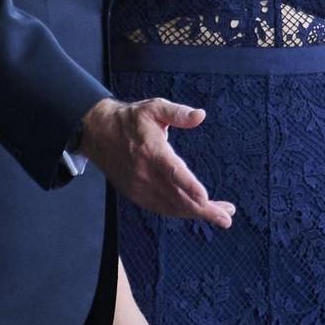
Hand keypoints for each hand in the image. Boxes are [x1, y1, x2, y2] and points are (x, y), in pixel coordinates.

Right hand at [79, 97, 235, 227]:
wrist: (98, 133)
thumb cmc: (131, 120)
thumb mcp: (154, 108)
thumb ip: (178, 113)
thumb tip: (200, 115)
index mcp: (151, 150)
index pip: (172, 171)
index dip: (189, 186)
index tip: (205, 198)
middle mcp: (144, 172)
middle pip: (176, 197)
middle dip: (204, 209)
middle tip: (227, 216)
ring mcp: (139, 187)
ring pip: (171, 207)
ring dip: (196, 213)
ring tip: (221, 215)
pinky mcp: (136, 194)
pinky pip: (162, 208)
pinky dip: (181, 212)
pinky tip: (197, 211)